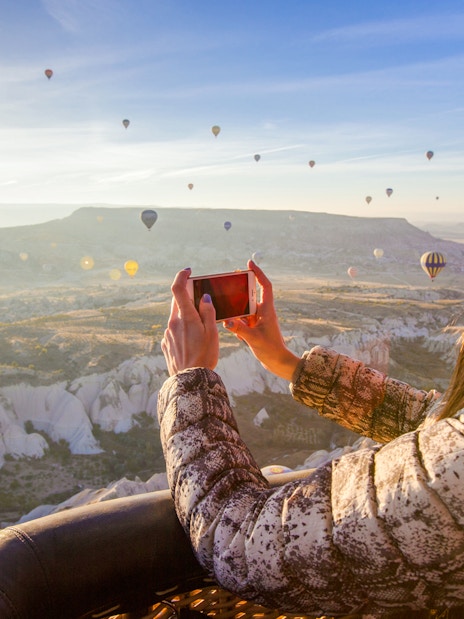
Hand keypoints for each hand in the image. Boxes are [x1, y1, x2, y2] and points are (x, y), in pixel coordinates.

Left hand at [161, 268, 218, 374]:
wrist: (190, 381)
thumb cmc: (205, 356)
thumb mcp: (212, 332)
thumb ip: (208, 312)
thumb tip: (204, 297)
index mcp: (185, 317)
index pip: (178, 289)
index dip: (181, 276)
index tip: (188, 271)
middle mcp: (173, 322)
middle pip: (178, 302)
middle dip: (188, 299)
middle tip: (201, 304)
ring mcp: (167, 334)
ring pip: (176, 317)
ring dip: (186, 317)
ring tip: (200, 331)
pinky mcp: (166, 344)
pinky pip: (174, 331)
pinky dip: (182, 330)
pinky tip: (192, 343)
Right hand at [224, 260, 299, 380]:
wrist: (277, 362)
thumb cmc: (271, 349)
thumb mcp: (254, 339)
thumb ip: (240, 329)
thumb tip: (226, 321)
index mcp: (267, 310)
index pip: (264, 286)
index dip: (258, 273)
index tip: (250, 263)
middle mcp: (263, 312)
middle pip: (251, 293)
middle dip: (241, 287)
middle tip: (230, 279)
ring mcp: (258, 319)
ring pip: (244, 307)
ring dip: (236, 307)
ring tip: (226, 304)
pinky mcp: (254, 327)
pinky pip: (242, 319)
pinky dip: (235, 321)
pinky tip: (231, 327)